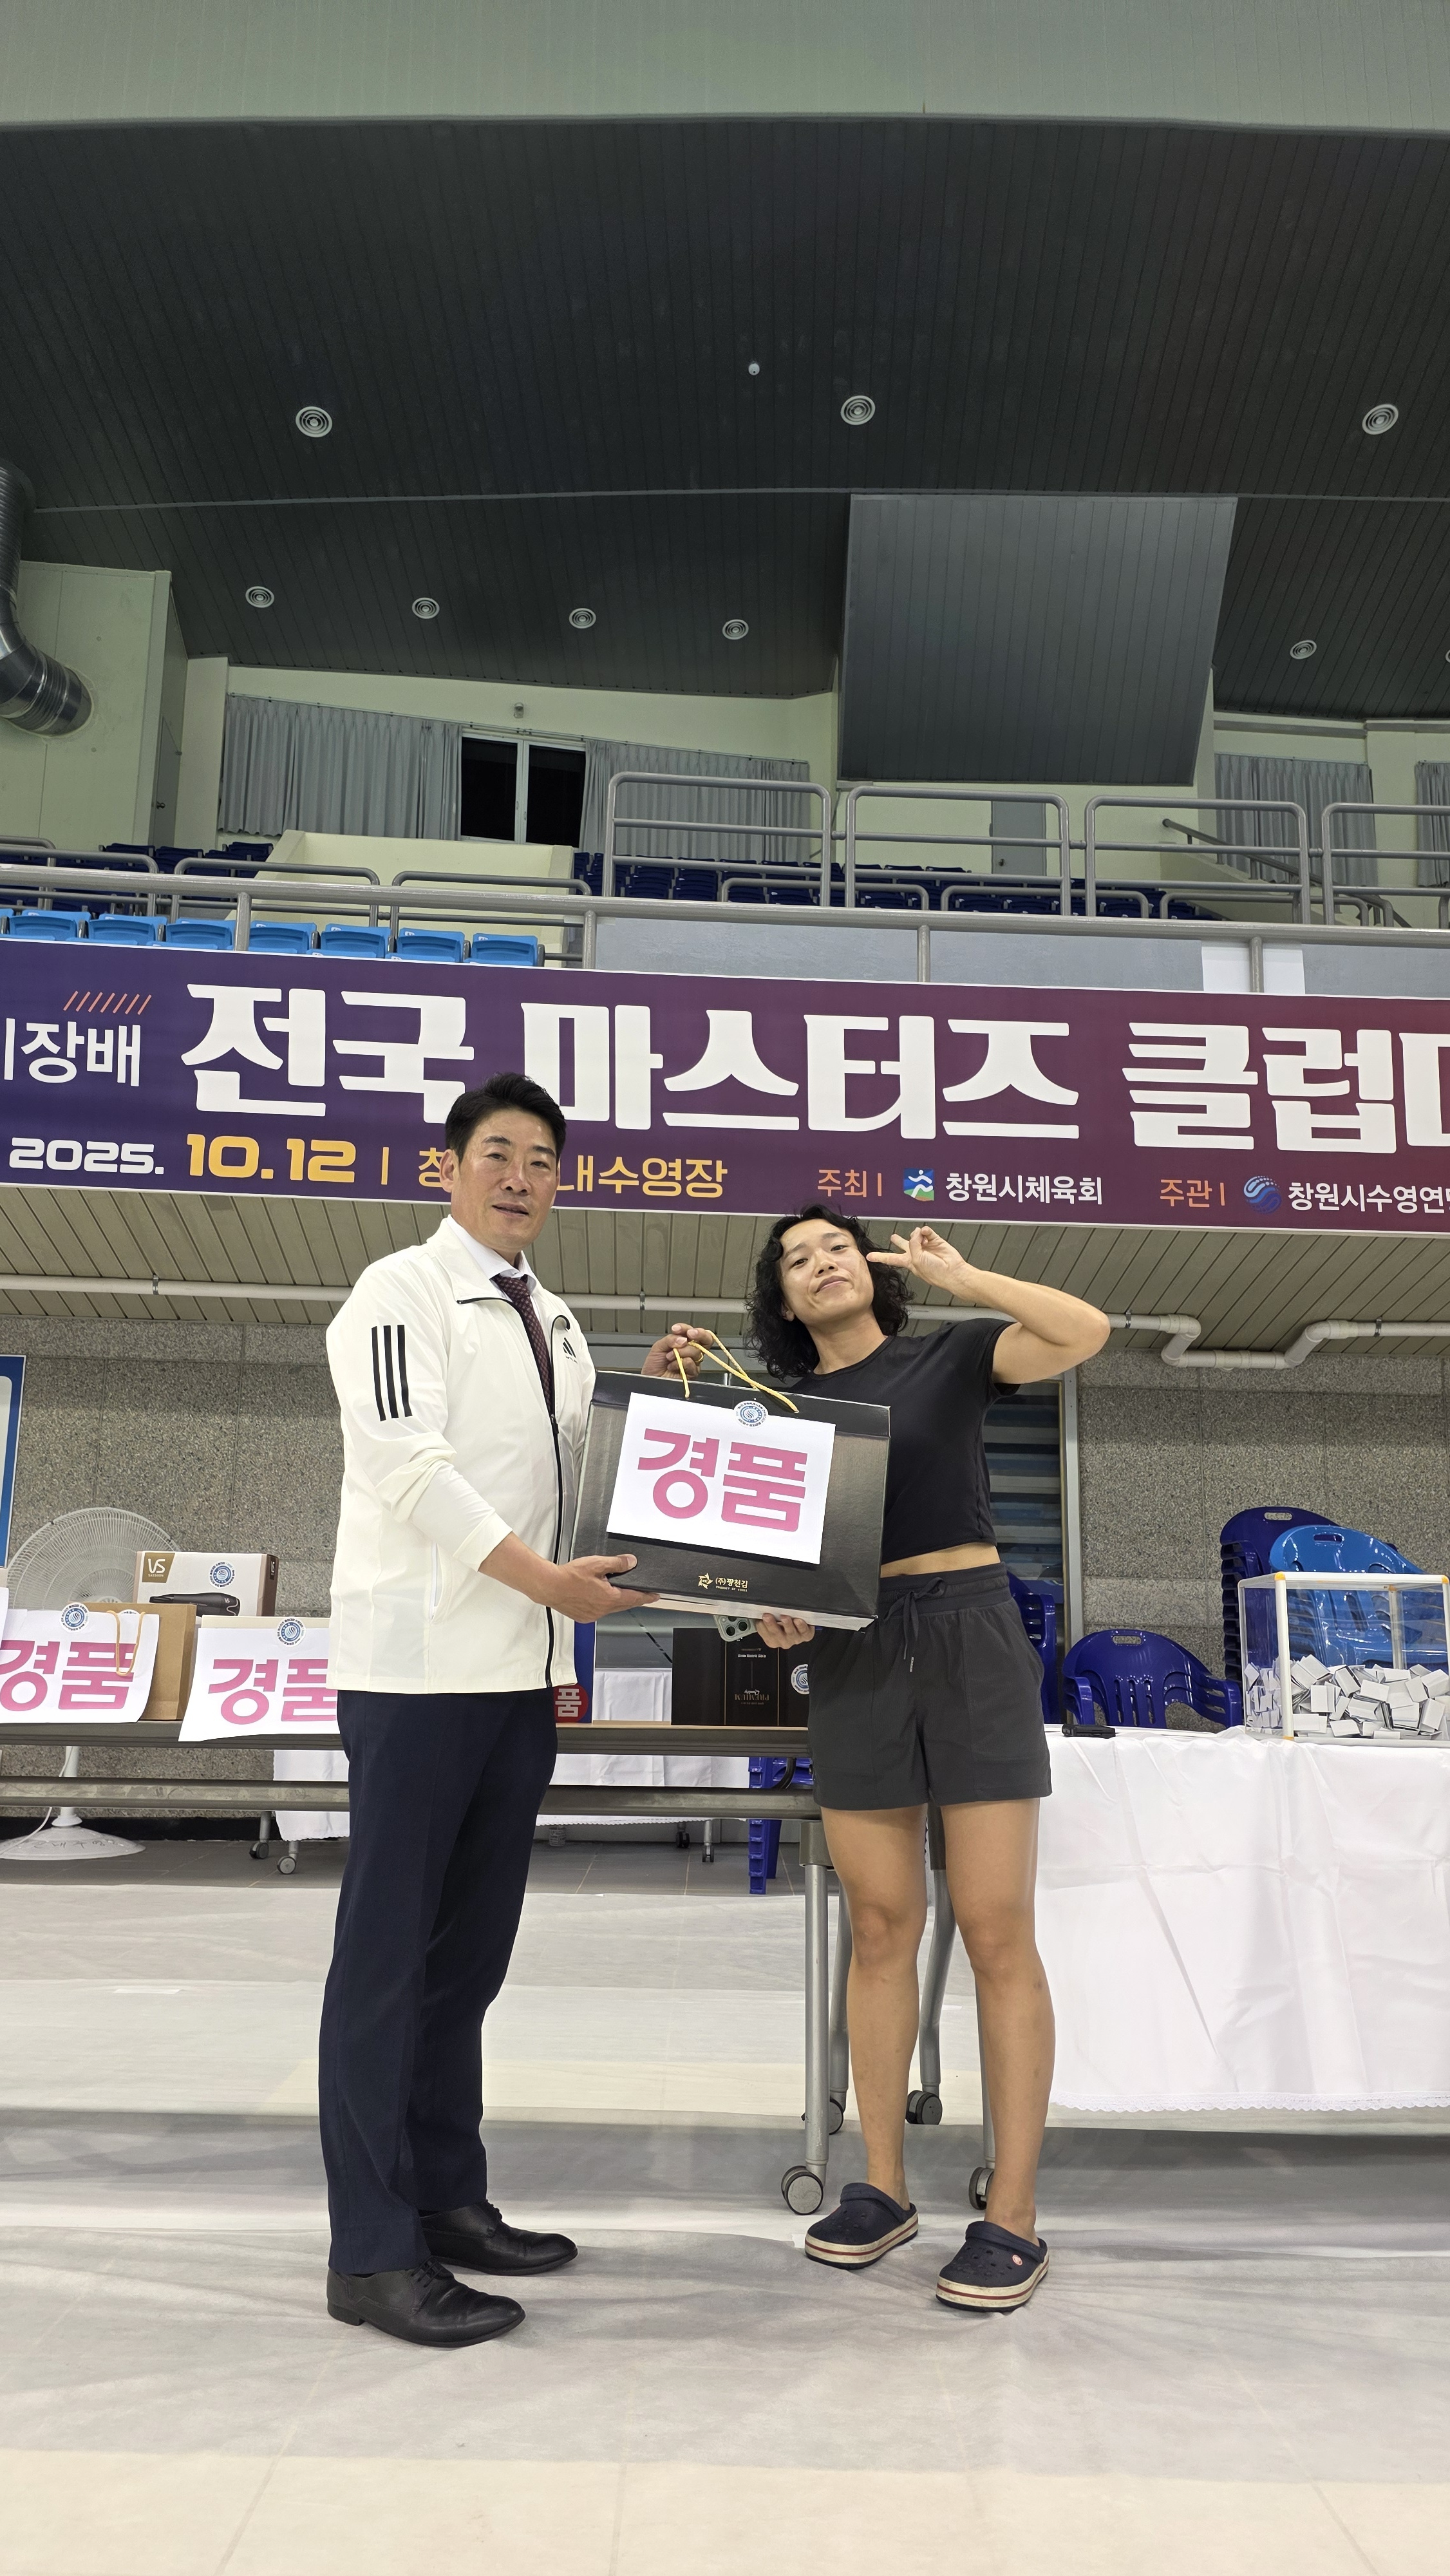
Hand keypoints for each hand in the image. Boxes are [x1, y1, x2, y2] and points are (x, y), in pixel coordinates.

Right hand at [481, 1533, 657, 1618]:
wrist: (548, 1586)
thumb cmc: (570, 1576)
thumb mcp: (597, 1564)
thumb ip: (617, 1563)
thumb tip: (631, 1562)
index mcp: (609, 1598)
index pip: (634, 1598)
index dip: (646, 1597)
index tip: (656, 1596)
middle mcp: (602, 1610)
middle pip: (623, 1604)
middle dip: (633, 1598)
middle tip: (642, 1594)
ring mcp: (592, 1615)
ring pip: (610, 1608)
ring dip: (616, 1601)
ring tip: (619, 1593)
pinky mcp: (582, 1616)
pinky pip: (598, 1611)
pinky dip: (602, 1604)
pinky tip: (598, 1596)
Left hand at [641, 1323, 714, 1379]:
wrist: (651, 1379)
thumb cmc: (654, 1365)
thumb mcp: (659, 1347)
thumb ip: (671, 1339)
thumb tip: (684, 1339)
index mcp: (684, 1343)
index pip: (692, 1332)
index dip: (686, 1328)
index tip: (676, 1329)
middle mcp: (690, 1351)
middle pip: (705, 1340)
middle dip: (699, 1334)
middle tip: (689, 1335)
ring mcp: (693, 1362)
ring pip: (696, 1351)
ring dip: (680, 1353)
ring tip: (669, 1358)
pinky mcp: (692, 1373)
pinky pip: (692, 1364)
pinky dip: (680, 1364)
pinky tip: (673, 1366)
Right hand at [757, 1613, 814, 1648]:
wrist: (798, 1626)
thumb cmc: (781, 1622)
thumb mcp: (770, 1618)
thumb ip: (764, 1615)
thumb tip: (759, 1607)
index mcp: (771, 1639)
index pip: (764, 1632)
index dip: (762, 1625)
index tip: (760, 1617)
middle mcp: (783, 1641)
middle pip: (776, 1634)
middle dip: (771, 1625)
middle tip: (767, 1616)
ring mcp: (794, 1638)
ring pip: (790, 1633)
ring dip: (786, 1625)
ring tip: (784, 1617)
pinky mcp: (806, 1635)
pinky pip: (805, 1632)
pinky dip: (801, 1627)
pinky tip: (798, 1621)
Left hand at [867, 1225, 977, 1298]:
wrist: (952, 1271)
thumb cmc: (934, 1272)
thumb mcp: (916, 1259)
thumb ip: (913, 1244)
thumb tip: (917, 1231)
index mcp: (908, 1262)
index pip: (890, 1258)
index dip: (879, 1257)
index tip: (869, 1256)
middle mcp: (916, 1254)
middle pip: (904, 1245)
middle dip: (898, 1240)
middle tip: (893, 1237)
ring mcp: (926, 1247)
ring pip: (916, 1235)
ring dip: (916, 1234)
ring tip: (920, 1237)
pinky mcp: (935, 1241)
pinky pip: (927, 1232)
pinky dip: (926, 1231)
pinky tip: (926, 1234)